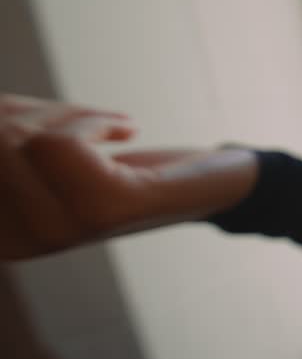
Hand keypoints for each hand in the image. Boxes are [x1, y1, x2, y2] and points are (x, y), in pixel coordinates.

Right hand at [0, 94, 256, 261]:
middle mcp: (19, 243)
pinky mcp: (105, 209)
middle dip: (19, 115)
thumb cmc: (133, 165)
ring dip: (61, 115)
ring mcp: (60, 232)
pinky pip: (60, 145)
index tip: (20, 121)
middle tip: (85, 121)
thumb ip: (11, 143)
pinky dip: (88, 122)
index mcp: (2, 236)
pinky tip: (124, 128)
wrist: (223, 184)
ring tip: (105, 128)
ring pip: (17, 138)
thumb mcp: (45, 148)